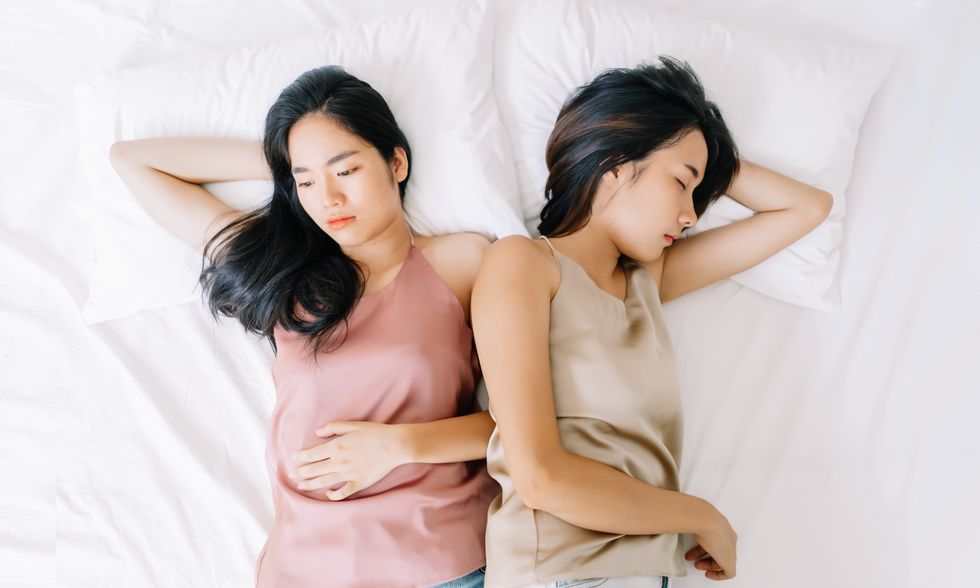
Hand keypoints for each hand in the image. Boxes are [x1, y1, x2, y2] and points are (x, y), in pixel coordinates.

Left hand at [289, 421, 410, 500]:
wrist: (394, 445)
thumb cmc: (375, 433)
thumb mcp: (353, 425)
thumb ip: (333, 427)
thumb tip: (318, 433)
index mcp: (336, 447)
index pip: (313, 454)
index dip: (302, 456)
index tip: (294, 458)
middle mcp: (339, 462)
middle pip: (315, 469)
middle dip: (302, 472)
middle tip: (292, 475)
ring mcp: (348, 474)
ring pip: (324, 481)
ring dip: (311, 484)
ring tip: (302, 486)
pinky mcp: (358, 483)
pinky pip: (342, 492)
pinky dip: (333, 495)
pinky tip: (328, 493)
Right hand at [685, 508, 736, 579]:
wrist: (705, 519)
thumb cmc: (700, 517)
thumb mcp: (696, 520)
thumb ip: (692, 524)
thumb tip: (681, 522)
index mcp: (724, 527)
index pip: (717, 541)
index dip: (706, 548)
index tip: (697, 551)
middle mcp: (729, 538)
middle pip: (720, 552)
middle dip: (706, 557)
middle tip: (696, 560)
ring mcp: (730, 550)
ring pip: (723, 562)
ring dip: (709, 564)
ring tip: (698, 565)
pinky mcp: (729, 561)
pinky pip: (728, 573)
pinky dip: (719, 576)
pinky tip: (709, 574)